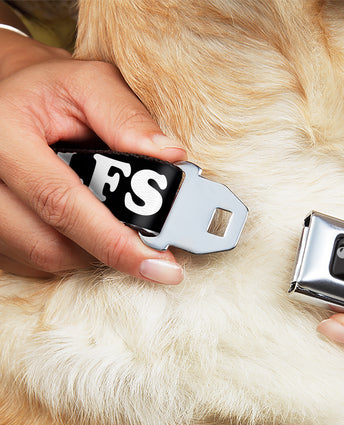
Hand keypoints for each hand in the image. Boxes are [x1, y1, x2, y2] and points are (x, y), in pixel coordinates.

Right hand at [0, 29, 185, 282]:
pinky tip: (84, 224)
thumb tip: (171, 157)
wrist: (8, 96)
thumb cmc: (51, 90)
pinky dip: (70, 250)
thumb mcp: (90, 84)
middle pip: (50, 244)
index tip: (160, 266)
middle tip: (150, 246)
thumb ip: (128, 118)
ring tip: (112, 220)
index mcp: (4, 135)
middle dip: (109, 249)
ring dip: (90, 250)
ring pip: (43, 258)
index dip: (114, 241)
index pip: (61, 202)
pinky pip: (32, 260)